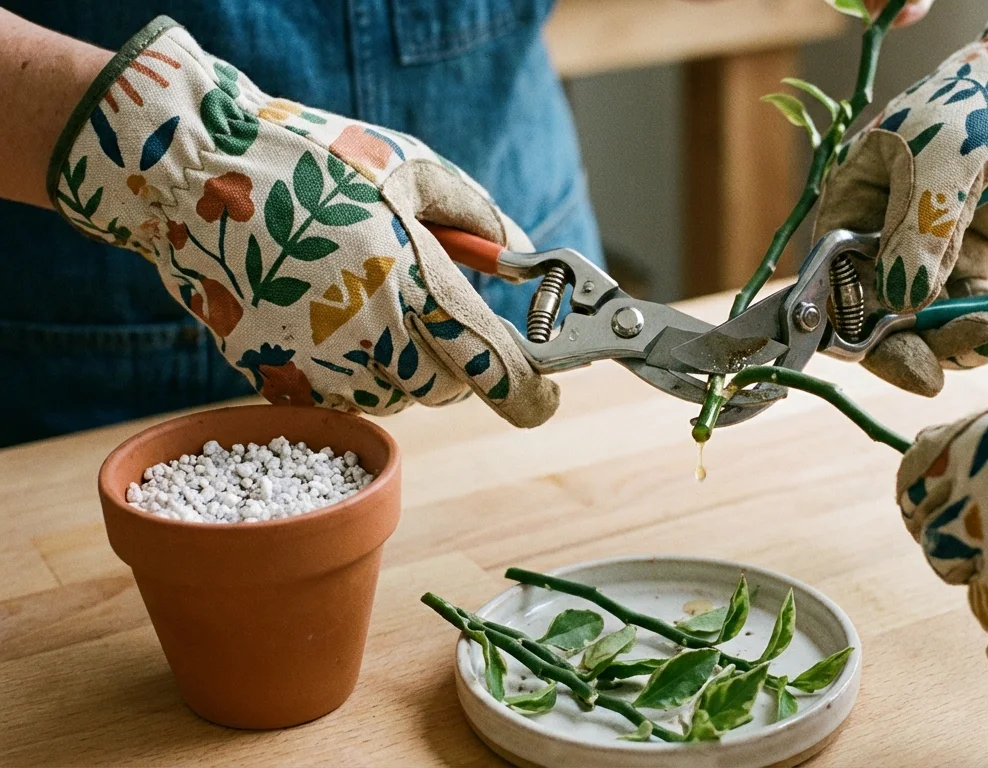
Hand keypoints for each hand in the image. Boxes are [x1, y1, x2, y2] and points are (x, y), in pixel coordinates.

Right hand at [48, 18, 556, 426]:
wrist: (194, 175)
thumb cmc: (313, 161)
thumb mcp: (411, 167)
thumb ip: (479, 218)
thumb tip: (521, 260)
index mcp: (412, 280)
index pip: (491, 365)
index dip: (527, 394)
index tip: (543, 402)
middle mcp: (370, 332)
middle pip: (448, 389)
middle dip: (458, 363)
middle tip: (438, 316)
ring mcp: (320, 361)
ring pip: (396, 397)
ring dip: (404, 367)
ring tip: (372, 301)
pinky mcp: (277, 376)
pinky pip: (343, 398)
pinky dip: (353, 373)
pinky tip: (331, 319)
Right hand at [815, 0, 987, 395]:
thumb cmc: (983, 104)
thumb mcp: (946, 163)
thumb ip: (922, 233)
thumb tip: (903, 306)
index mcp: (852, 203)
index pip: (839, 283)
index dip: (862, 332)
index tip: (903, 365)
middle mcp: (880, 233)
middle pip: (882, 315)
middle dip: (920, 346)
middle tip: (948, 374)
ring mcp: (925, 250)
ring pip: (932, 321)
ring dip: (970, 337)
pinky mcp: (969, 260)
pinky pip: (976, 308)